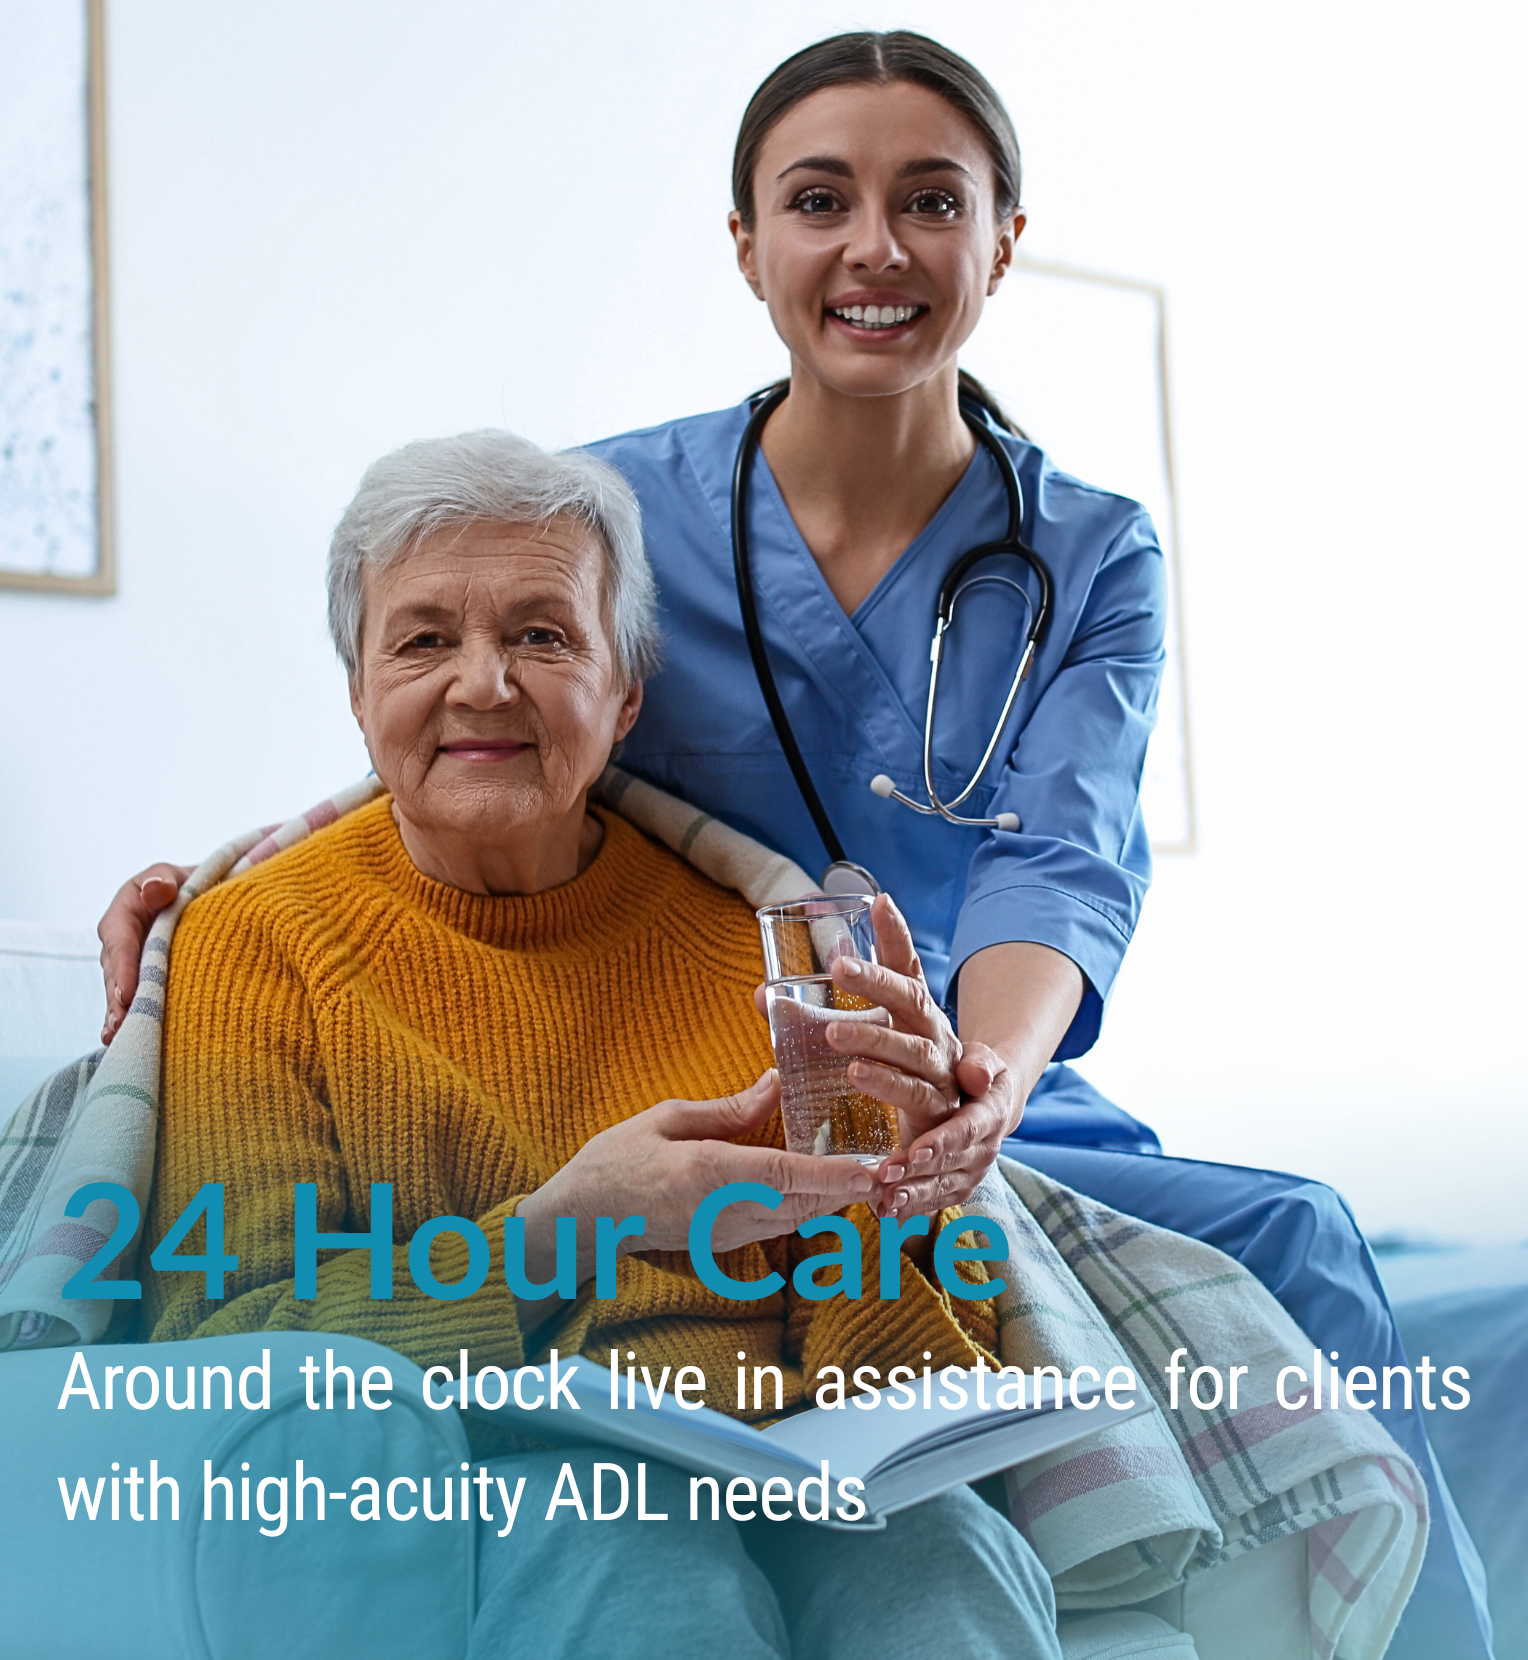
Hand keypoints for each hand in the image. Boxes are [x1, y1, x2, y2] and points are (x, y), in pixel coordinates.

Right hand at [97, 864, 190, 1042]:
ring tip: (120, 1038)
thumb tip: (155, 890)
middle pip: (116, 974)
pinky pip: (132, 999)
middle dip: (117, 1001)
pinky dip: (130, 1018)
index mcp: (124, 914)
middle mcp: (120, 943)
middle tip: (121, 1026)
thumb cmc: (183, 884)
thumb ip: (162, 880)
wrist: (198, 896)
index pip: (121, 943)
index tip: (127, 994)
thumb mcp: (172, 875)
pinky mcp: (140, 979)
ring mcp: (129, 964)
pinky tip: (125, 1040)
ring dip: (121, 1015)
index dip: (123, 970)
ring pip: (121, 991)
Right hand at [517, 1072, 876, 1276]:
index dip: (833, 1175)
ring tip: (878, 1170)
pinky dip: (813, 1204)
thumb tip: (774, 1085)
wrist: (584, 1222)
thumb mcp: (665, 1120)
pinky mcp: (729, 1240)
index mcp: (708, 1176)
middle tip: (899, 1164)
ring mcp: (729, 1232)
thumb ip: (726, 1110)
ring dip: (839, 1197)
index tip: (872, 1170)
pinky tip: (833, 1184)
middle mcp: (726, 1212)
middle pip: (806, 1202)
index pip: (783, 1177)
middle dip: (854, 1187)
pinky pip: (783, 1222)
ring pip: (801, 1217)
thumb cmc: (615, 1163)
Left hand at [825, 892, 964, 1137]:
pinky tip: (856, 1076)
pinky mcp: (938, 1111)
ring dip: (875, 1039)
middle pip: (911, 1000)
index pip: (907, 966)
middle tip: (839, 966)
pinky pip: (915, 1096)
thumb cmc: (898, 1076)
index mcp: (915, 1012)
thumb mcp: (863, 1042)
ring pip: (912, 1050)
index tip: (881, 901)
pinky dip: (887, 1086)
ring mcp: (940, 1072)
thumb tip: (763, 994)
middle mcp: (933, 1034)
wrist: (952, 1135)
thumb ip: (813, 1019)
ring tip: (834, 1033)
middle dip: (878, 981)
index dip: (896, 935)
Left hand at [875, 1042, 1018, 1217]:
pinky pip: (935, 1200)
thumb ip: (978, 1063)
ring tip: (883, 1200)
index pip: (967, 1130)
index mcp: (991, 1114)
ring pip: (941, 1186)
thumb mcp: (982, 1057)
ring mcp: (973, 1171)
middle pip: (949, 1163)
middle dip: (917, 1172)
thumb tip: (976, 1077)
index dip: (942, 1142)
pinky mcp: (958, 1186)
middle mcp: (985, 1149)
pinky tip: (886, 1214)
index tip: (915, 1150)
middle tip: (885, 1175)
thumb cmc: (975, 1071)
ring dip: (912, 1195)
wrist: (992, 1100)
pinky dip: (911, 1209)